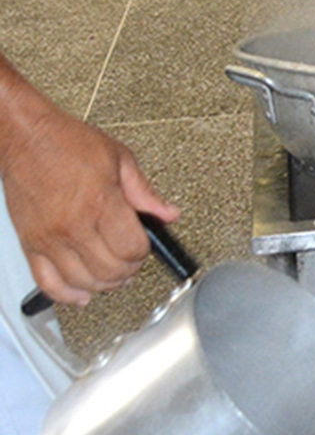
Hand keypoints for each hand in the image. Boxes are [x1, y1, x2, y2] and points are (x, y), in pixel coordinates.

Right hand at [0, 78, 179, 307]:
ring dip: (104, 285)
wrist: (25, 139)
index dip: (145, 252)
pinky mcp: (30, 244)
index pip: (131, 248)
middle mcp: (74, 225)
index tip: (146, 246)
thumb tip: (168, 214)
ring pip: (82, 282)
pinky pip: (47, 282)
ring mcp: (49, 238)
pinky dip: (66, 295)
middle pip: (109, 270)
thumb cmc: (67, 143)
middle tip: (133, 261)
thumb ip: (146, 192)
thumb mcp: (120, 159)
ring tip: (114, 276)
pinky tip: (81, 295)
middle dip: (129, 271)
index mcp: (101, 202)